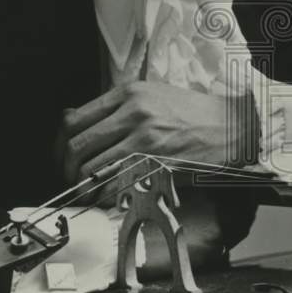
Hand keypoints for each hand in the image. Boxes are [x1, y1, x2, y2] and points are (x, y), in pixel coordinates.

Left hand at [58, 81, 255, 183]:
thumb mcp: (152, 95)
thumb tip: (78, 122)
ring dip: (84, 187)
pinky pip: (117, 186)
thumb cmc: (193, 112)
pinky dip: (106, 197)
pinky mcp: (157, 164)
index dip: (61, 144)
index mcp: (127, 93)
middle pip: (78, 146)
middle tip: (70, 179)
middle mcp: (132, 113)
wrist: (230, 126)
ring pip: (94, 169)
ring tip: (88, 192)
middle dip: (66, 169)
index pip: (74, 119)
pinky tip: (109, 198)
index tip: (62, 156)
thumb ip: (117, 107)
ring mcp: (144, 140)